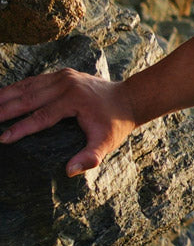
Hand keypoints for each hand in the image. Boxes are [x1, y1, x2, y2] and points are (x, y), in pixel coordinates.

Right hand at [0, 68, 138, 175]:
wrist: (128, 99)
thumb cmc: (115, 124)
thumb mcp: (107, 142)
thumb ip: (91, 157)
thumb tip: (70, 171)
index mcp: (75, 100)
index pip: (41, 116)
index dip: (21, 128)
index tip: (3, 139)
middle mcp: (67, 84)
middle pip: (28, 97)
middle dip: (3, 110)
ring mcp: (63, 77)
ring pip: (26, 86)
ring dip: (4, 96)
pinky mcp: (61, 74)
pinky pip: (33, 81)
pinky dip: (14, 89)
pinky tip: (0, 97)